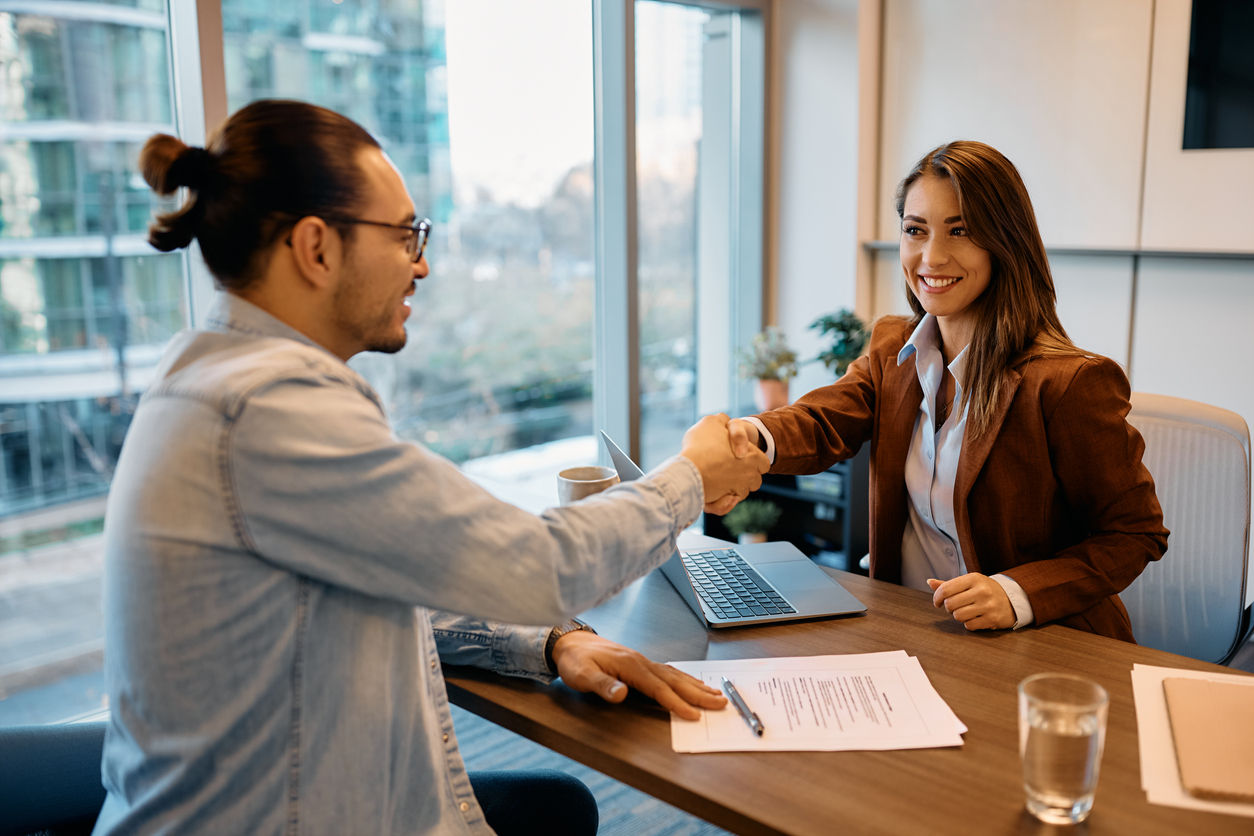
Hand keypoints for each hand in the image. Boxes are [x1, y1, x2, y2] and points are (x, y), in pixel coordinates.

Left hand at [549, 631, 725, 719]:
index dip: (677, 703)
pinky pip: (668, 671)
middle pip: (674, 680)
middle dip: (698, 693)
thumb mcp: (582, 676)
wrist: (569, 642)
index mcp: (630, 666)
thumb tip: (622, 694)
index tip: (694, 714)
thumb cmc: (575, 661)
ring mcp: (642, 660)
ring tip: (715, 693)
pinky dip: (683, 677)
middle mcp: (641, 661)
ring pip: (674, 674)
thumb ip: (602, 686)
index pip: (659, 688)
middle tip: (720, 702)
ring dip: (695, 685)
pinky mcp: (639, 662)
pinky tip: (691, 682)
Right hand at [680, 414, 768, 512]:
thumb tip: (724, 420)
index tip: (740, 457)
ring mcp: (736, 491)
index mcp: (753, 457)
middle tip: (729, 469)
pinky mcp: (721, 504)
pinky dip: (721, 503)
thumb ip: (720, 421)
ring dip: (732, 489)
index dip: (754, 460)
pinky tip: (713, 493)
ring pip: (740, 494)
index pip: (764, 464)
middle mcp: (749, 476)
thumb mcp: (710, 422)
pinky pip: (724, 506)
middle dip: (745, 477)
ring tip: (718, 480)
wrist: (687, 471)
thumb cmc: (700, 446)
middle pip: (754, 481)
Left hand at [926, 573, 1014, 630]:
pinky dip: (968, 623)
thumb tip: (929, 582)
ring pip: (958, 616)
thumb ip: (949, 584)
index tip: (937, 602)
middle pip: (950, 604)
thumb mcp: (969, 582)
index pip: (945, 589)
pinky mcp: (992, 619)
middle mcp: (981, 590)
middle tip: (954, 607)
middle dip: (948, 608)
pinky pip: (969, 625)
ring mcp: (988, 605)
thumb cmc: (985, 590)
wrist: (1012, 600)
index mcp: (973, 578)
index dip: (937, 597)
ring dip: (958, 616)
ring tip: (965, 611)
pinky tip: (974, 617)